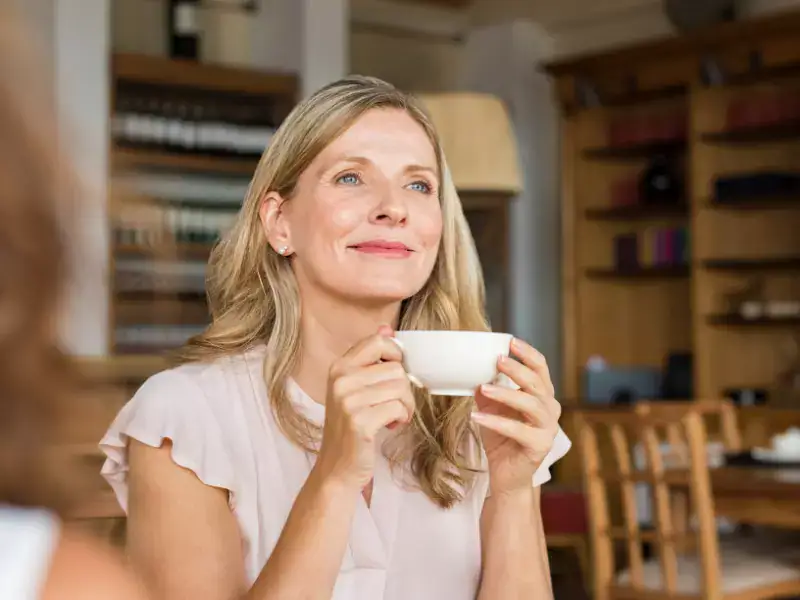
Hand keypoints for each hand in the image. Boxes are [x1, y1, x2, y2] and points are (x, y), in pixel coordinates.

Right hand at [314, 325, 415, 490]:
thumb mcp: (355, 388)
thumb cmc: (351, 427)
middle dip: (403, 389)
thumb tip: (388, 327)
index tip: (393, 375)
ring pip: (400, 387)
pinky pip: (398, 407)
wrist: (337, 467)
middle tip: (393, 406)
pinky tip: (388, 427)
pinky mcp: (359, 421)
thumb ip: (370, 358)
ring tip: (391, 417)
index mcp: (339, 367)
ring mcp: (348, 400)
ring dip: (405, 405)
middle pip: (396, 368)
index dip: (396, 355)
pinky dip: (401, 418)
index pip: (378, 341)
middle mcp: (341, 379)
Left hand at [472, 338, 560, 495]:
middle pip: (538, 383)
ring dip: (506, 394)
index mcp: (542, 396)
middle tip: (498, 359)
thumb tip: (471, 370)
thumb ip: (487, 389)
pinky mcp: (539, 447)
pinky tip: (477, 416)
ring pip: (531, 404)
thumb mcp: (492, 408)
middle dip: (518, 369)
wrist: (507, 475)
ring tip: (484, 387)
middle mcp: (550, 410)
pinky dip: (496, 422)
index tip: (511, 341)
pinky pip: (518, 430)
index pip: (541, 368)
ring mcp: (547, 429)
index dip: (528, 353)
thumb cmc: (501, 438)